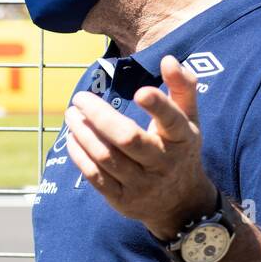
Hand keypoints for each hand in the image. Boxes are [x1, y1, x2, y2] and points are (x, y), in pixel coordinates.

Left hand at [64, 54, 217, 240]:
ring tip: (71, 114)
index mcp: (181, 139)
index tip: (140, 92)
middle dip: (99, 116)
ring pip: (106, 157)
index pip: (172, 121)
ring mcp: (142, 184)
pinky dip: (79, 155)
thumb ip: (182, 88)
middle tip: (80, 98)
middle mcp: (162, 163)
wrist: (180, 203)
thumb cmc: (179, 149)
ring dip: (83, 133)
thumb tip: (169, 58)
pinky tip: (72, 137)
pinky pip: (95, 176)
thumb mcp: (189, 120)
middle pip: (128, 139)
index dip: (158, 106)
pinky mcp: (122, 199)